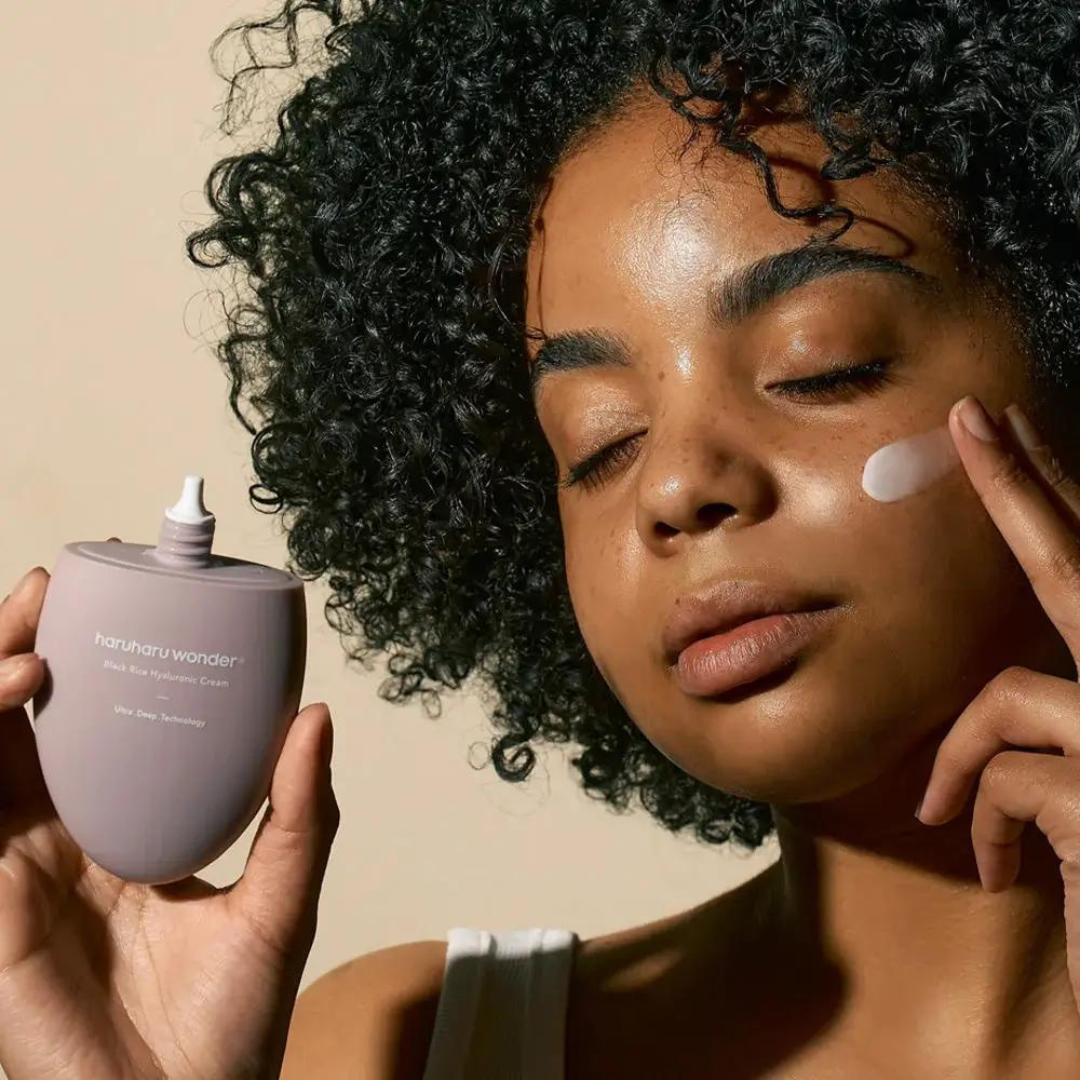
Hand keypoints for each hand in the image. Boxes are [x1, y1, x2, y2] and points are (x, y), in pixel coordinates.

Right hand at [0, 539, 339, 1079]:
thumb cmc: (228, 1026)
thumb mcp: (278, 899)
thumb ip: (295, 811)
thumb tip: (318, 716)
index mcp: (119, 834)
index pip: (89, 732)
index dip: (90, 667)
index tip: (120, 605)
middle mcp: (58, 844)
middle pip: (21, 726)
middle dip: (26, 647)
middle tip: (60, 585)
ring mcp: (14, 872)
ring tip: (39, 635)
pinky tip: (20, 693)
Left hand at [914, 395, 1079, 1005]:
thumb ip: (1049, 727)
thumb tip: (994, 689)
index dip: (1050, 493)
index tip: (997, 427)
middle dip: (1025, 489)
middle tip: (972, 419)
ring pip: (1011, 698)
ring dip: (965, 767)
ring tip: (951, 829)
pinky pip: (1007, 776)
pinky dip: (978, 820)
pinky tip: (993, 874)